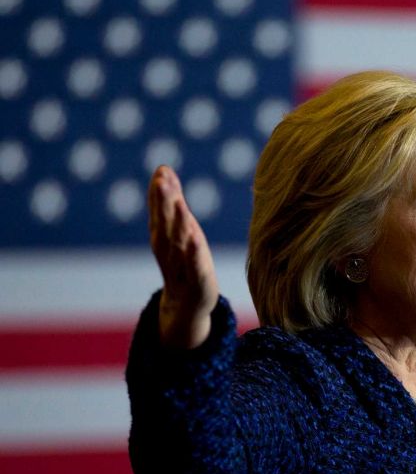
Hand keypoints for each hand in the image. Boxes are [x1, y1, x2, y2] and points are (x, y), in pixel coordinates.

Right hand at [148, 165, 218, 348]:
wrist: (187, 305)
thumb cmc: (185, 260)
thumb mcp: (180, 227)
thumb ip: (171, 199)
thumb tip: (163, 168)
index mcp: (165, 235)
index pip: (160, 211)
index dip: (160, 193)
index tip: (161, 171)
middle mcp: (170, 249)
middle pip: (165, 224)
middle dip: (162, 203)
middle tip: (160, 181)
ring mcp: (182, 266)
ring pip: (177, 243)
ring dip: (177, 225)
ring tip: (178, 205)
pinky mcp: (197, 281)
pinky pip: (194, 266)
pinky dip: (193, 253)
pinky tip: (194, 239)